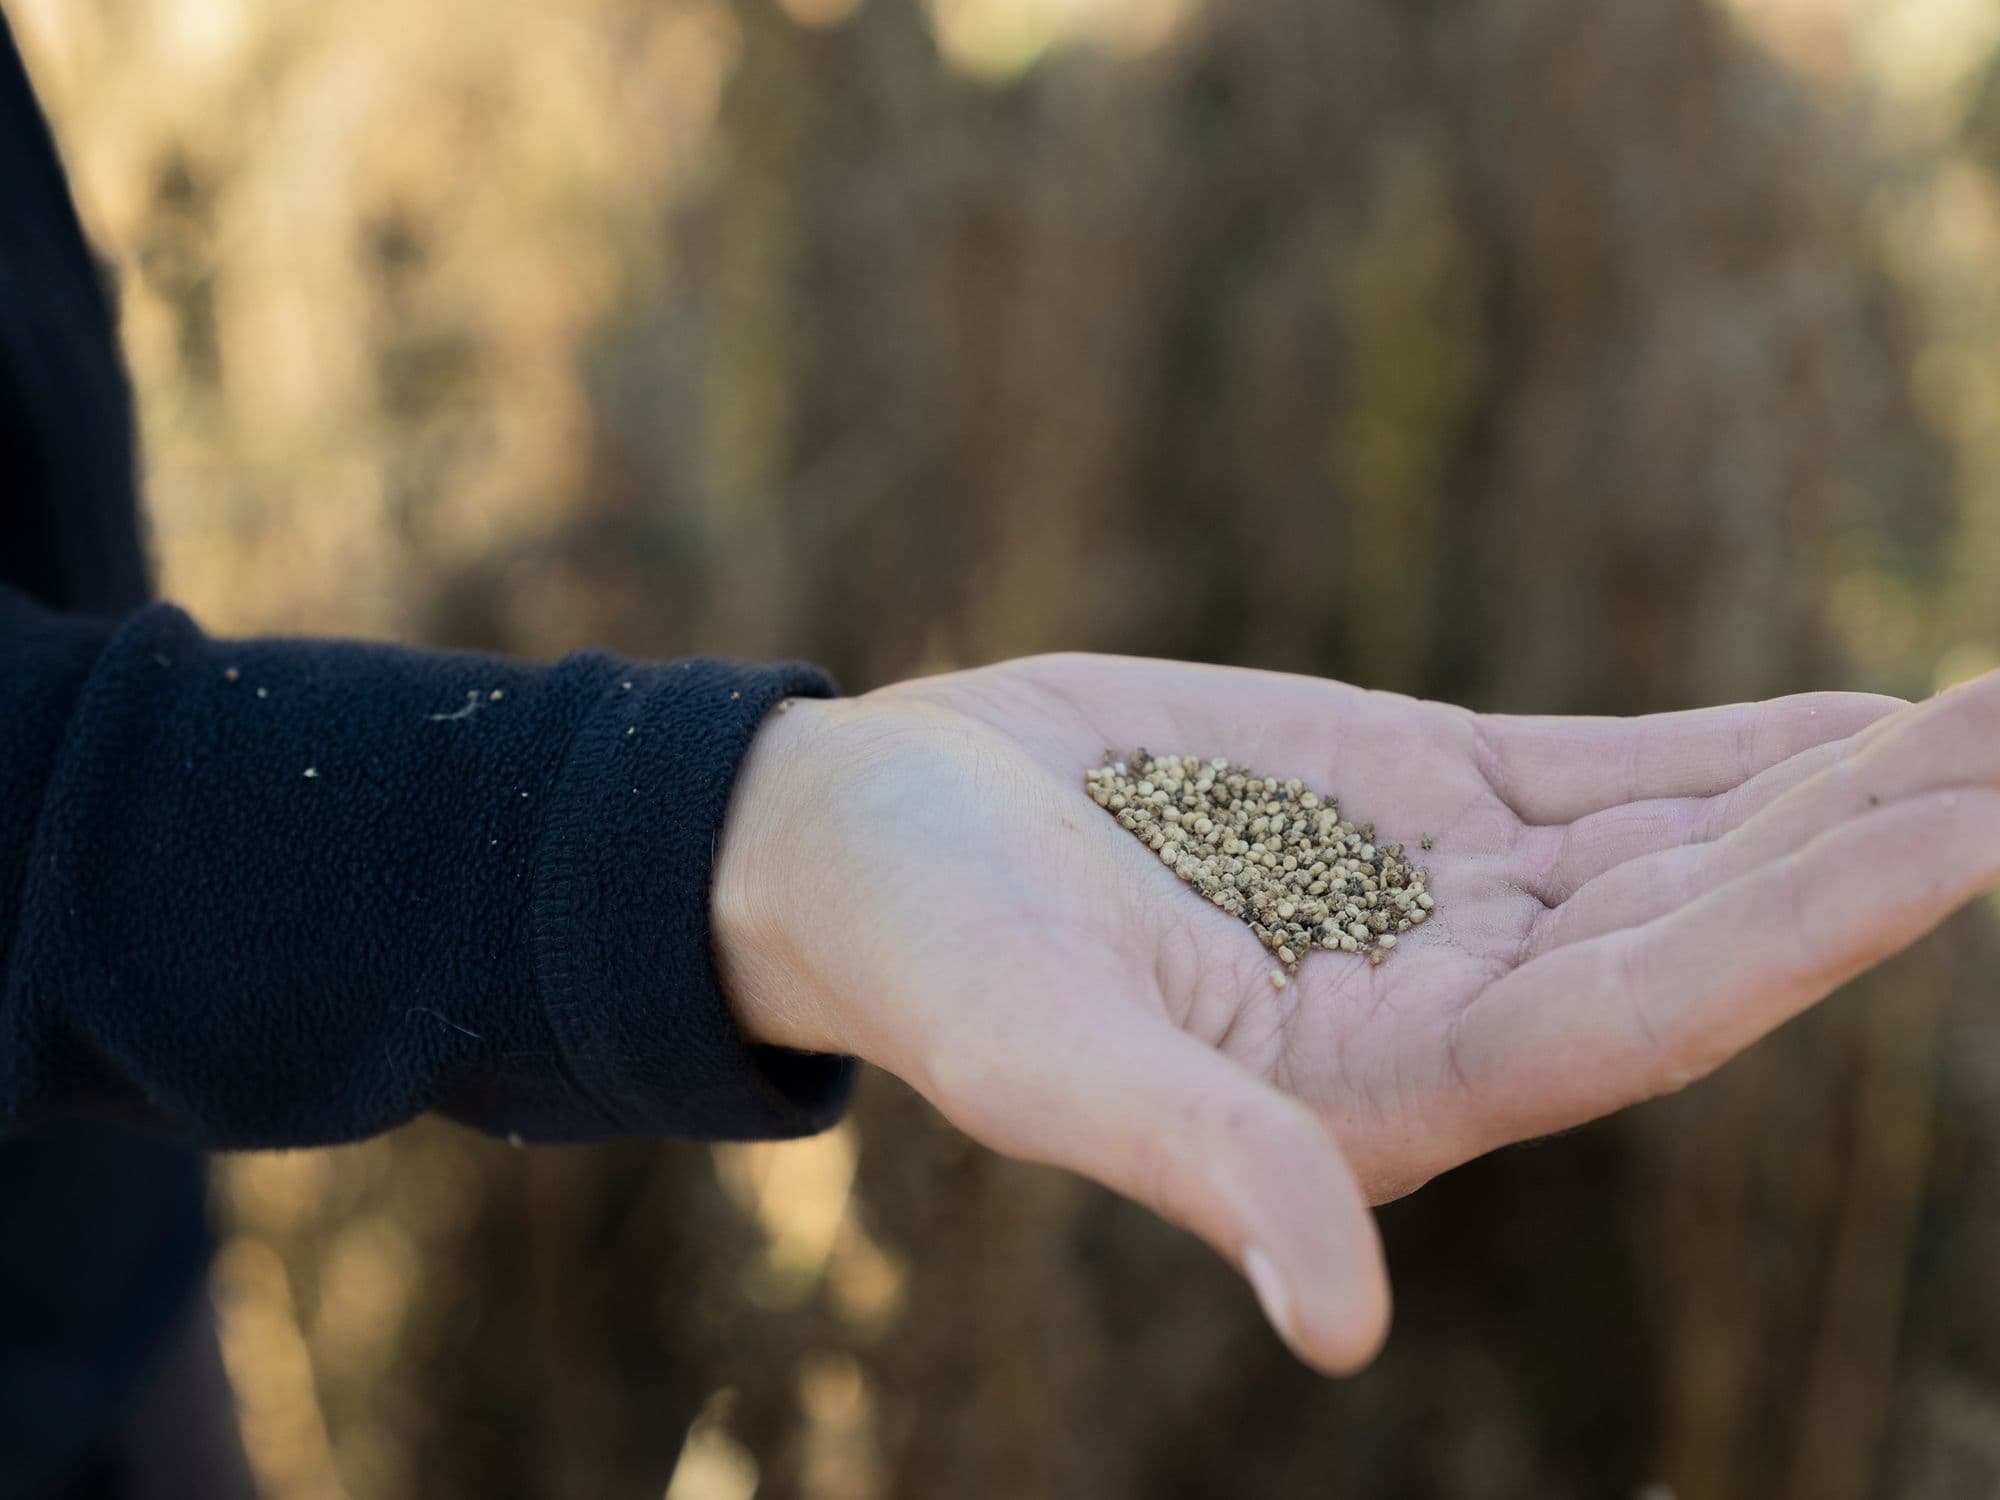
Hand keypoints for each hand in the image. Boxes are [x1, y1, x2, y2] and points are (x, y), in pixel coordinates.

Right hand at [713, 655, 1999, 1372]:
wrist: (877, 837)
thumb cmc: (932, 957)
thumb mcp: (1045, 1059)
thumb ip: (1204, 1164)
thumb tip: (1340, 1326)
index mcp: (1386, 1096)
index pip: (1648, 1015)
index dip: (1811, 928)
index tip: (1974, 824)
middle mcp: (1451, 1001)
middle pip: (1712, 924)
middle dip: (1887, 840)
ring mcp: (1445, 889)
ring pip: (1689, 838)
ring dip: (1851, 783)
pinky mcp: (1412, 788)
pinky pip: (1611, 771)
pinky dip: (1740, 749)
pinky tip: (1867, 716)